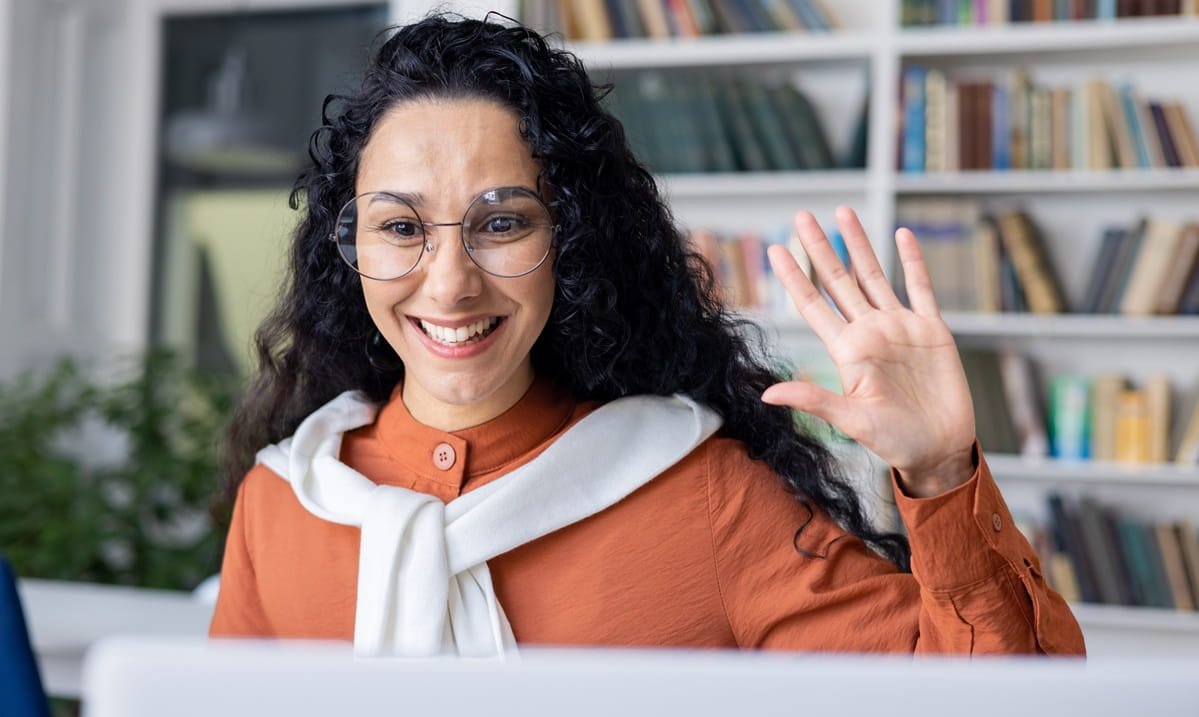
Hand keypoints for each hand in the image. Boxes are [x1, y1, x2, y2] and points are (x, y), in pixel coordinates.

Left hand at [761, 207, 975, 497]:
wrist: (940, 449)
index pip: (813, 305)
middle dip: (820, 247)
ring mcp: (900, 328)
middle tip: (801, 214)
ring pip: (874, 275)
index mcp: (847, 351)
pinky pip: (921, 288)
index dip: (795, 277)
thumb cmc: (894, 442)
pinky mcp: (931, 330)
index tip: (774, 250)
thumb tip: (767, 394)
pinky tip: (901, 235)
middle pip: (839, 280)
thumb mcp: (851, 420)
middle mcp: (869, 332)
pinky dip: (913, 261)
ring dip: (859, 244)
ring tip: (843, 212)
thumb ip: (813, 401)